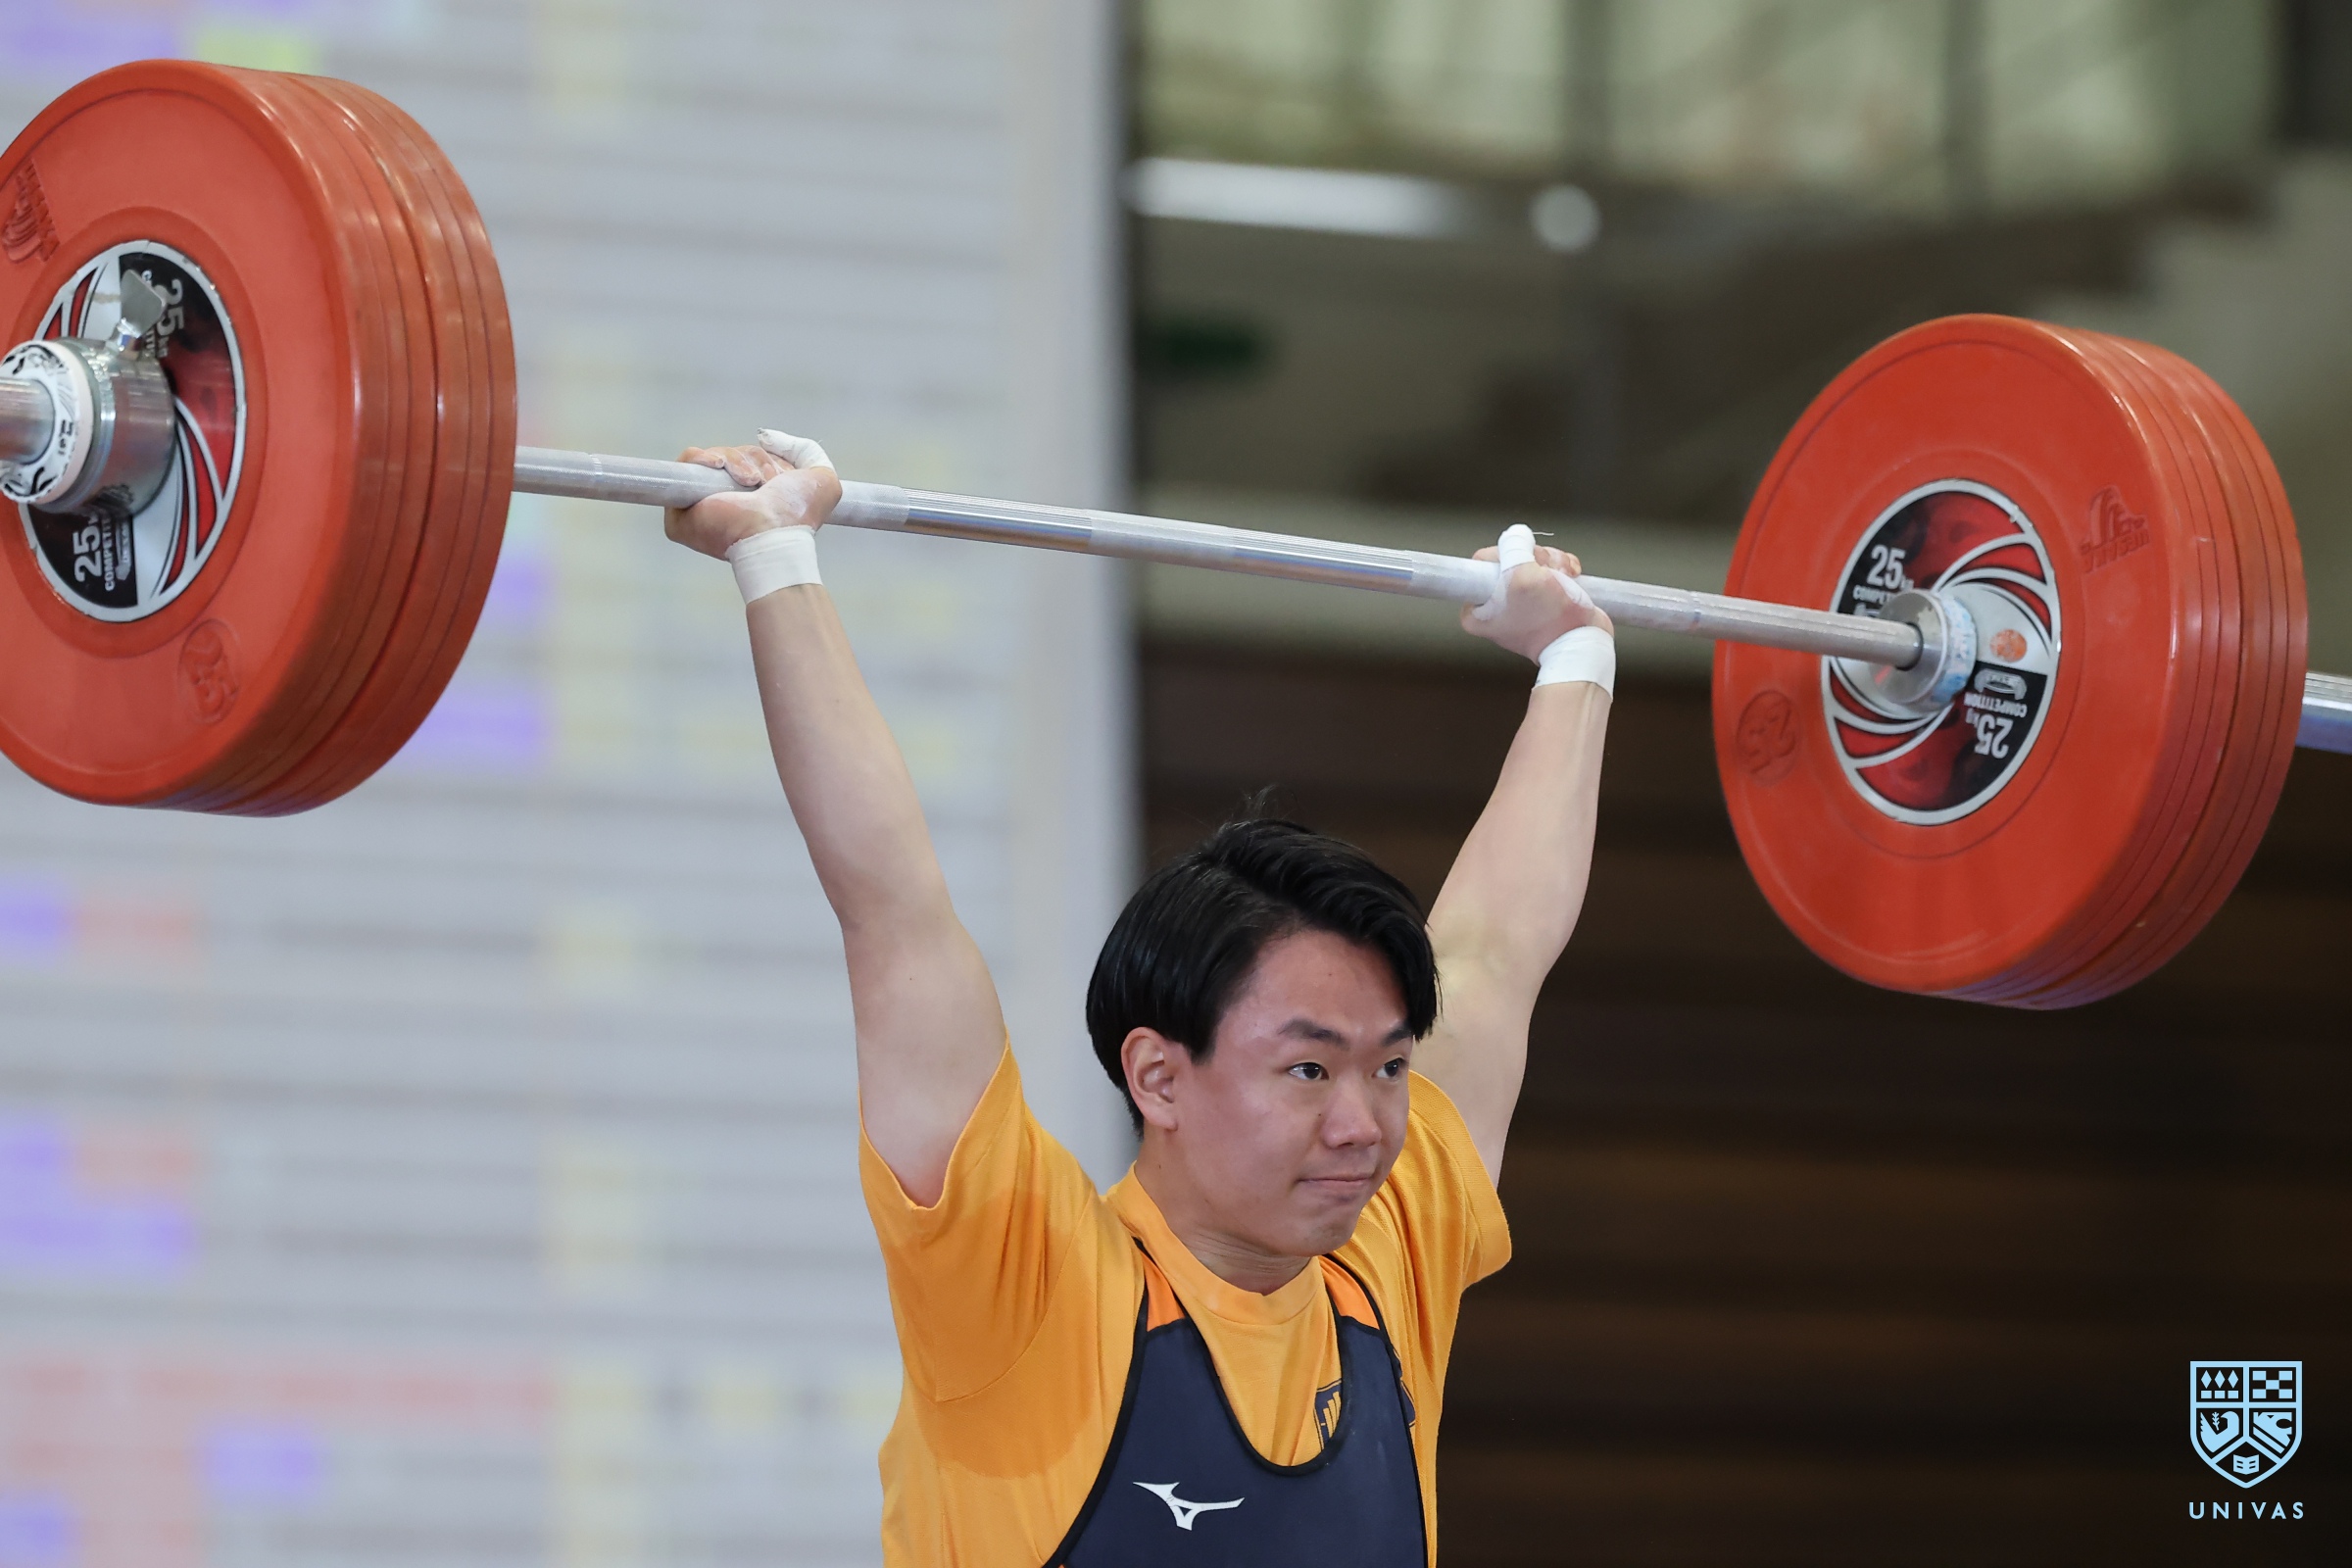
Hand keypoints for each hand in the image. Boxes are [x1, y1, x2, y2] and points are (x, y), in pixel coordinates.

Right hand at [664, 441, 842, 558]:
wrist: (773, 531)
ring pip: (714, 457)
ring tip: (750, 482)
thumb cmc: (797, 515)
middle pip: (734, 456)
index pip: (752, 463)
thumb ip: (806, 451)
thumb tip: (765, 436)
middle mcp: (728, 504)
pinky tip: (720, 468)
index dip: (764, 461)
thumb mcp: (823, 479)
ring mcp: (702, 505)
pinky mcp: (680, 509)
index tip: (777, 477)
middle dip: (753, 459)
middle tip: (765, 481)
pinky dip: (702, 457)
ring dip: (736, 460)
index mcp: (755, 502)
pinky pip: (686, 462)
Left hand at [1459, 542, 1612, 660]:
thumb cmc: (1551, 620)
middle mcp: (1496, 606)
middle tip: (1546, 573)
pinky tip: (1572, 577)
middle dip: (1536, 559)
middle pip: (1512, 557)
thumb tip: (1516, 534)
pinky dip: (1563, 569)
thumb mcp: (1521, 576)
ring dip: (1554, 563)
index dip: (1507, 555)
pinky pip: (1550, 570)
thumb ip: (1512, 547)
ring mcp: (1522, 602)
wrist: (1584, 642)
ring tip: (1564, 578)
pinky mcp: (1544, 598)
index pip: (1483, 560)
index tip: (1522, 566)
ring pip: (1534, 560)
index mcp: (1477, 610)